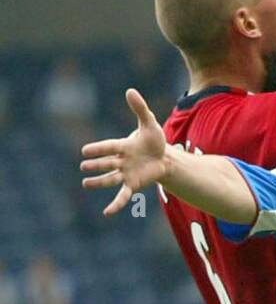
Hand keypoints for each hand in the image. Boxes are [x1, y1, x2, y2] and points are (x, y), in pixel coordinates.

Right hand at [80, 87, 168, 216]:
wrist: (164, 157)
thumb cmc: (154, 140)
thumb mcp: (149, 123)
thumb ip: (140, 108)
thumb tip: (130, 90)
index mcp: (123, 145)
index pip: (109, 147)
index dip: (99, 149)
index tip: (84, 151)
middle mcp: (121, 160)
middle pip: (107, 163)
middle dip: (97, 166)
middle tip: (83, 167)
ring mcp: (125, 173)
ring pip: (110, 179)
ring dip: (99, 182)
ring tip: (85, 184)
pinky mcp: (132, 185)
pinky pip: (123, 196)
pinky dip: (116, 204)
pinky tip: (107, 213)